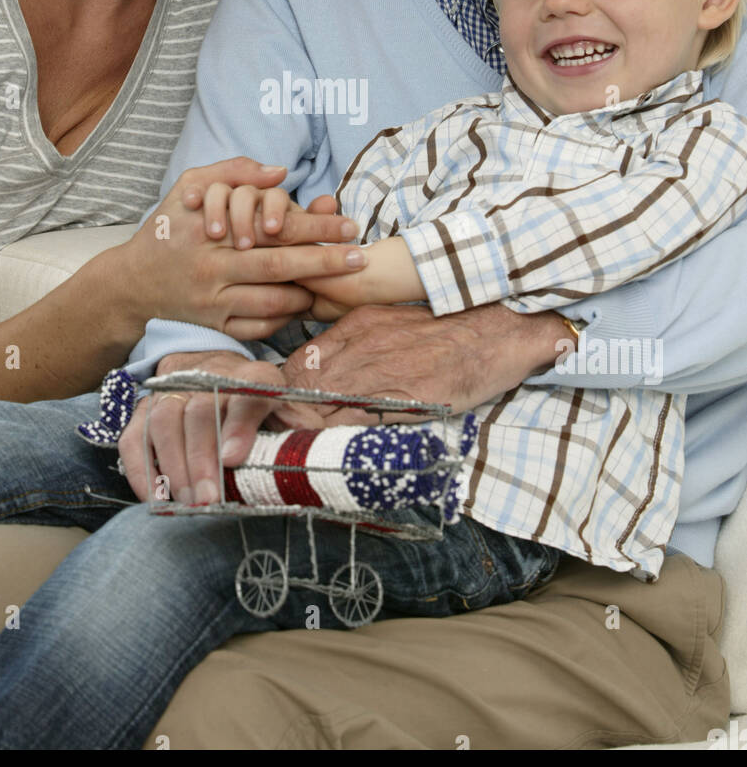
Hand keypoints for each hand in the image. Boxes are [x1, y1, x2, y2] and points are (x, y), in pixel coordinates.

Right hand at [115, 157, 366, 340]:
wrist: (131, 285)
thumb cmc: (167, 230)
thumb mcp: (190, 187)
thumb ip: (234, 172)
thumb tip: (280, 173)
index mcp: (210, 230)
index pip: (272, 226)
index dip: (314, 226)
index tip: (347, 225)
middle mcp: (211, 268)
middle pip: (279, 266)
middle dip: (324, 262)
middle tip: (359, 258)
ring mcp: (212, 302)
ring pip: (271, 302)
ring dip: (307, 293)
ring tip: (334, 283)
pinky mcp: (213, 327)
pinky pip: (256, 327)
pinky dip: (283, 319)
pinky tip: (301, 305)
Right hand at [117, 350, 325, 502]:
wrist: (215, 372)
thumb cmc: (260, 408)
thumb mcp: (288, 413)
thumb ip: (301, 430)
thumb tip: (321, 454)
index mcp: (255, 378)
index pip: (249, 392)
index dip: (240, 424)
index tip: (233, 459)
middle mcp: (211, 375)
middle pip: (200, 410)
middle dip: (201, 457)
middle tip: (207, 499)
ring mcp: (173, 390)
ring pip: (165, 419)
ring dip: (172, 464)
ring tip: (186, 501)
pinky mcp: (146, 408)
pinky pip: (135, 434)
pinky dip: (140, 466)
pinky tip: (153, 496)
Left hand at [281, 302, 569, 416]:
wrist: (497, 333)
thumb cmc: (446, 331)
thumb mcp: (391, 323)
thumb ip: (354, 343)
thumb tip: (317, 366)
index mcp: (358, 325)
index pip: (299, 360)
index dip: (280, 388)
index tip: (273, 408)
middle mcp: (362, 345)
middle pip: (301, 383)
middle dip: (281, 410)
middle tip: (270, 432)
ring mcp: (382, 371)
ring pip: (321, 402)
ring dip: (301, 425)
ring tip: (289, 442)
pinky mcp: (404, 396)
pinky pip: (356, 418)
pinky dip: (334, 432)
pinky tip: (323, 443)